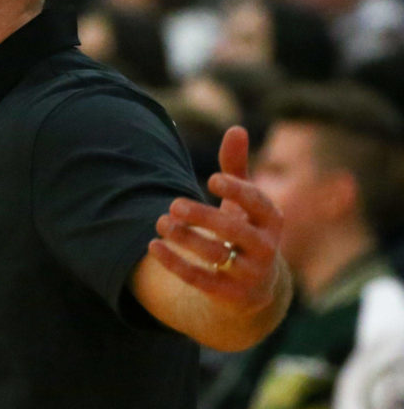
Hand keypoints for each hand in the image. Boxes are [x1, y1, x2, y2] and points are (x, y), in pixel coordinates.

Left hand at [149, 126, 283, 311]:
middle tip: (174, 203)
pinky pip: (201, 281)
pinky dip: (175, 263)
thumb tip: (236, 128)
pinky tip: (153, 246)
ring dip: (185, 238)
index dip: (238, 191)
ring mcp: (250, 275)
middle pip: (235, 232)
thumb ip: (237, 168)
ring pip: (217, 256)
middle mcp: (266, 249)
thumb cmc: (243, 231)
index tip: (211, 179)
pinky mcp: (230, 297)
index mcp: (272, 222)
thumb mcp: (243, 203)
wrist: (253, 290)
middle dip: (204, 217)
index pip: (259, 204)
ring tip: (161, 222)